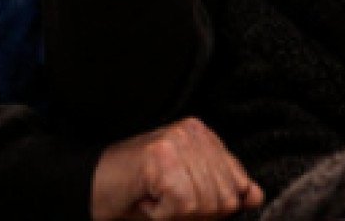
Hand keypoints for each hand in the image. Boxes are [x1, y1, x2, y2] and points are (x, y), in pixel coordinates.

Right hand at [90, 117, 262, 220]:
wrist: (88, 189)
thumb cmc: (136, 193)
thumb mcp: (186, 191)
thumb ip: (222, 188)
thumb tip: (255, 196)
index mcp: (203, 135)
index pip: (238, 183)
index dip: (213, 207)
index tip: (181, 201)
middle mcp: (193, 131)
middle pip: (225, 198)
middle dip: (195, 214)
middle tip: (164, 202)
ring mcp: (177, 141)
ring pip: (205, 204)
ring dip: (177, 215)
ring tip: (155, 199)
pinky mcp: (161, 157)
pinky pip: (183, 204)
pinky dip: (163, 215)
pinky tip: (147, 201)